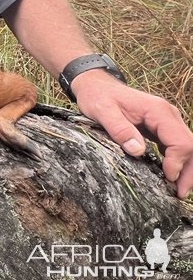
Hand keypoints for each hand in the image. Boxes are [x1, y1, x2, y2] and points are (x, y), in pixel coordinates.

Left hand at [72, 69, 192, 198]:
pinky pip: (175, 146)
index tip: (167, 178)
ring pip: (186, 147)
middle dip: (188, 171)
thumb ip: (120, 129)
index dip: (177, 161)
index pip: (181, 140)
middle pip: (189, 145)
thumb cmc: (98, 97)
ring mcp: (166, 121)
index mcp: (157, 111)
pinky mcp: (160, 128)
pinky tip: (169, 177)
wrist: (95, 86)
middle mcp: (168, 115)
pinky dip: (176, 162)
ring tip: (177, 191)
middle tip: (179, 194)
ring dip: (185, 168)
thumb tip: (138, 151)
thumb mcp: (103, 111)